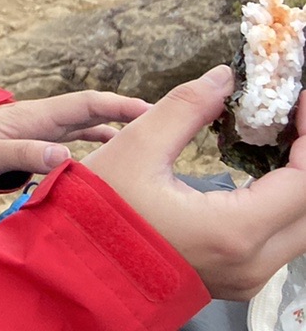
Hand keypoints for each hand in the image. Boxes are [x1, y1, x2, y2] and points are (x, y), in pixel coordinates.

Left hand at [0, 89, 149, 181]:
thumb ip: (27, 155)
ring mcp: (49, 130)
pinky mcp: (45, 142)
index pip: (88, 104)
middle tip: (166, 126)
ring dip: (119, 133)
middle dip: (129, 116)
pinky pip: (81, 141)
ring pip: (92, 128)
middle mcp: (49, 119)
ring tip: (153, 144)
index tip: (152, 111)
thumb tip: (63, 157)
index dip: (120, 105)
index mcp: (41, 115)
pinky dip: (102, 146)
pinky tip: (120, 159)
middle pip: (97, 113)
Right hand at [84, 64, 305, 299]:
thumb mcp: (137, 147)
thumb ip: (186, 108)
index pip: (303, 182)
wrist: (74, 265)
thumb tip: (224, 78)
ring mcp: (246, 278)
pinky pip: (279, 242)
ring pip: (300, 229)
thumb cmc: (98, 210)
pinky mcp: (236, 280)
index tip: (299, 104)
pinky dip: (282, 204)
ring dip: (297, 183)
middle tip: (291, 121)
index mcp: (233, 230)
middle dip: (305, 160)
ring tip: (279, 142)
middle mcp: (252, 263)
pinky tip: (263, 173)